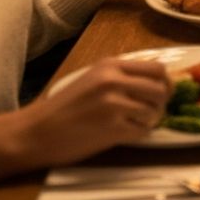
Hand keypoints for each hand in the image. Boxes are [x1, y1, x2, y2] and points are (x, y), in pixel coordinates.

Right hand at [24, 58, 169, 160]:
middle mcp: (115, 81)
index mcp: (111, 65)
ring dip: (150, 120)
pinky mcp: (111, 129)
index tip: (164, 91)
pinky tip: (127, 133)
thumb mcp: (93, 78)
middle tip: (153, 111)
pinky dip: (140, 134)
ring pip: (154, 112)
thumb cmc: (63, 107)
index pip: (157, 68)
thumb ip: (122, 75)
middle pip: (160, 89)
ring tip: (136, 123)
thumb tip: (157, 79)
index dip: (166, 81)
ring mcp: (114, 105)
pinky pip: (143, 131)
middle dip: (162, 102)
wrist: (34, 132)